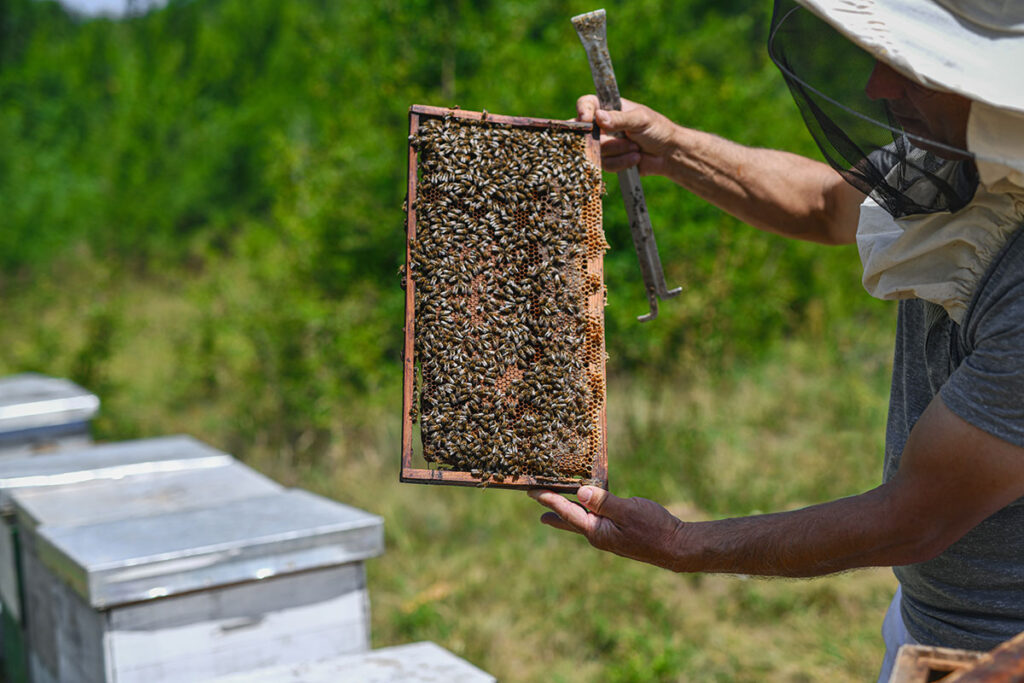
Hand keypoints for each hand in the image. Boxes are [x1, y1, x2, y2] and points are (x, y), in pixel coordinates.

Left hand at [528, 486, 688, 570]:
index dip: (550, 500)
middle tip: (536, 507)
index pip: (567, 513)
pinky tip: (587, 508)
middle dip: (553, 512)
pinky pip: (595, 520)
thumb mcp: (627, 510)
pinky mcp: (618, 534)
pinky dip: (585, 511)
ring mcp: (608, 536)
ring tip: (554, 508)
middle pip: (569, 521)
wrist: (676, 548)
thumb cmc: (654, 528)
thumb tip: (580, 492)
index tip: (532, 491)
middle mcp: (599, 536)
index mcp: (597, 531)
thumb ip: (603, 502)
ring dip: (567, 512)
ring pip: (582, 521)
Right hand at [576, 95, 680, 175]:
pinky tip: (635, 158)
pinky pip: (605, 164)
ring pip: (596, 150)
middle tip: (618, 138)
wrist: (668, 154)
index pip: (586, 103)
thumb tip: (598, 116)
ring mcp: (604, 143)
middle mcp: (602, 125)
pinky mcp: (608, 160)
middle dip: (603, 139)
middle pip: (586, 132)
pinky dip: (621, 162)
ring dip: (618, 150)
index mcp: (609, 107)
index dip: (583, 110)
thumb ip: (619, 118)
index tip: (587, 120)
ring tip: (636, 147)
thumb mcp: (640, 119)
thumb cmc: (657, 130)